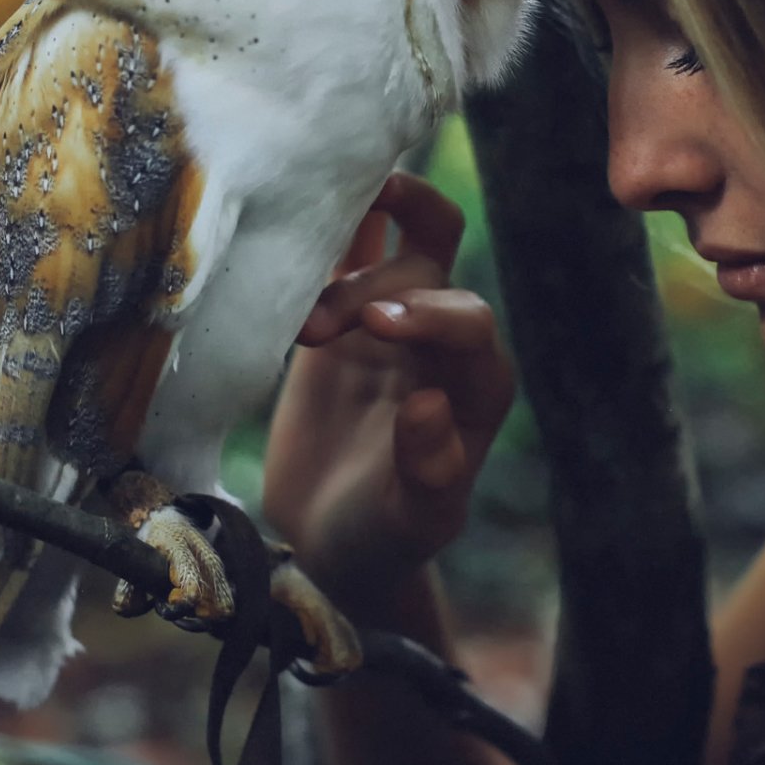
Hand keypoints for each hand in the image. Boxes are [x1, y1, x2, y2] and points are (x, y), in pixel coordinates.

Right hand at [262, 172, 514, 613]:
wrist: (328, 538)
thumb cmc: (385, 536)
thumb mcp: (413, 523)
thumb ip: (430, 472)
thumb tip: (429, 404)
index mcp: (476, 384)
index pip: (471, 322)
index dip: (431, 312)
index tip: (375, 324)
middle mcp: (442, 336)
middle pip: (432, 261)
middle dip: (380, 279)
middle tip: (321, 323)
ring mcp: (391, 313)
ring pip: (393, 234)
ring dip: (345, 251)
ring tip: (298, 326)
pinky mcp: (342, 306)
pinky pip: (344, 246)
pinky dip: (325, 226)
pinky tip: (287, 230)